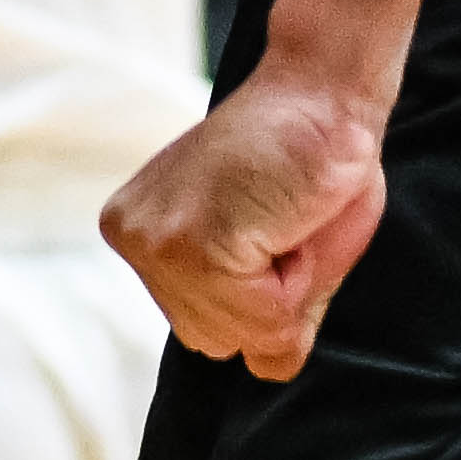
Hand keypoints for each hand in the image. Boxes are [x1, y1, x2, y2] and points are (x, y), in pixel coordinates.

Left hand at [103, 64, 389, 378]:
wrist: (327, 89)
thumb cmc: (312, 157)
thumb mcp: (283, 250)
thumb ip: (264, 315)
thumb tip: (265, 370)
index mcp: (141, 232)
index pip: (204, 325)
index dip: (263, 289)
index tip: (275, 219)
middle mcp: (133, 237)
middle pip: (214, 340)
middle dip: (269, 295)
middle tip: (284, 218)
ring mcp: (157, 242)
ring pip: (242, 334)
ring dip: (286, 287)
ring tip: (286, 215)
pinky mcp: (191, 245)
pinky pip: (265, 319)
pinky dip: (297, 281)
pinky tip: (289, 217)